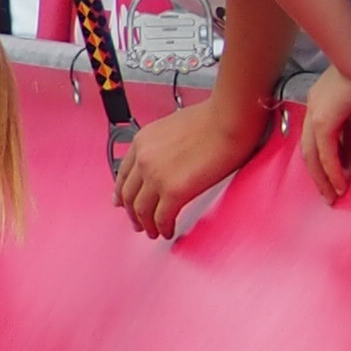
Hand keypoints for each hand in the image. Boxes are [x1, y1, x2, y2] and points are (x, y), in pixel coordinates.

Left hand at [115, 88, 266, 237]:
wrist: (229, 118)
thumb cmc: (213, 118)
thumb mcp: (173, 127)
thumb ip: (162, 145)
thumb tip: (168, 160)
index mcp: (141, 142)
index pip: (123, 174)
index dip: (121, 192)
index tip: (120, 202)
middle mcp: (143, 159)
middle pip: (129, 194)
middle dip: (131, 212)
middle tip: (136, 222)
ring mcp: (156, 176)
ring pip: (142, 209)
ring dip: (146, 224)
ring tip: (152, 232)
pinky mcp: (174, 191)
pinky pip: (162, 216)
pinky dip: (162, 227)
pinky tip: (167, 231)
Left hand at [310, 67, 350, 206]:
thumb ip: (350, 123)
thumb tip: (350, 147)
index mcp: (318, 105)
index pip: (314, 139)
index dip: (319, 160)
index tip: (328, 176)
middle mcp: (312, 111)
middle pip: (308, 152)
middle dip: (318, 176)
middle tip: (328, 194)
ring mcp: (316, 116)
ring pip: (313, 156)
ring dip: (323, 178)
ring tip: (333, 195)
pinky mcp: (324, 121)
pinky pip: (325, 152)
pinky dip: (331, 170)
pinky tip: (338, 183)